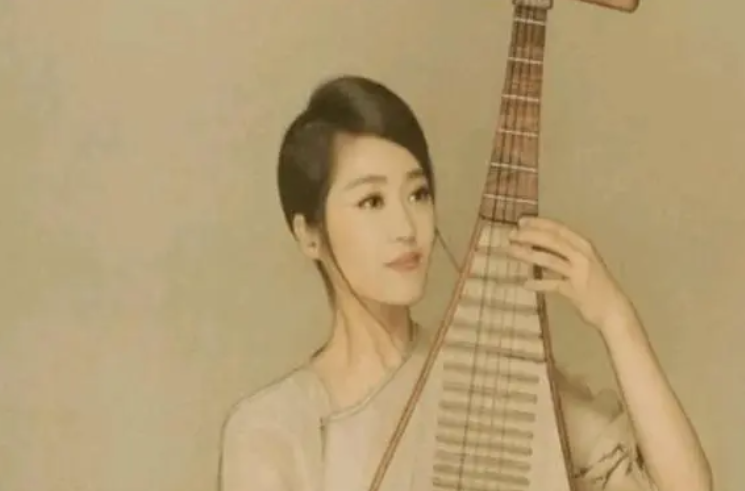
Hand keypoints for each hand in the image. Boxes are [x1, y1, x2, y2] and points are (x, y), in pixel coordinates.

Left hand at [505, 216, 635, 335]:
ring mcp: (579, 273)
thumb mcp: (582, 263)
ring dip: (528, 254)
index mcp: (584, 246)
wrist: (614, 309)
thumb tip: (534, 245)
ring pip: (549, 259)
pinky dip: (538, 284)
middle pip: (552, 241)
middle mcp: (582, 256)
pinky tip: (525, 283)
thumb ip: (563, 253)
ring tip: (511, 251)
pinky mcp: (575, 291)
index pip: (558, 229)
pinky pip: (552, 285)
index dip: (539, 224)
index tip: (521, 222)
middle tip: (511, 235)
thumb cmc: (596, 284)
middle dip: (530, 236)